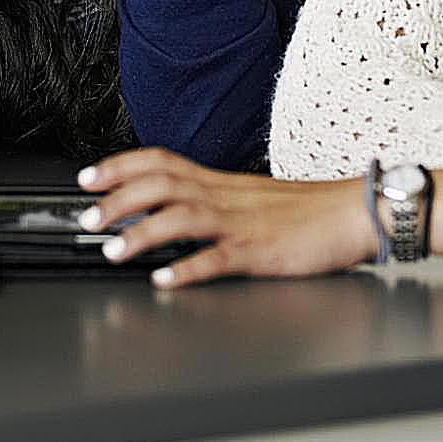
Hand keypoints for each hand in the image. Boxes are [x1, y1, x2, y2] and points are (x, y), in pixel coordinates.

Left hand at [77, 148, 374, 286]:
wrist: (356, 212)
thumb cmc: (307, 211)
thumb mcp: (251, 197)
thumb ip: (212, 200)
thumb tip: (171, 209)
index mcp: (220, 182)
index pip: (160, 162)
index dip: (120, 166)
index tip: (87, 177)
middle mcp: (224, 196)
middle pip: (161, 185)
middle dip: (117, 199)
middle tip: (86, 218)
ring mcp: (241, 223)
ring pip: (182, 217)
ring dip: (141, 233)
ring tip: (112, 250)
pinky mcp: (261, 252)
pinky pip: (218, 259)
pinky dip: (187, 269)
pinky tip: (163, 280)